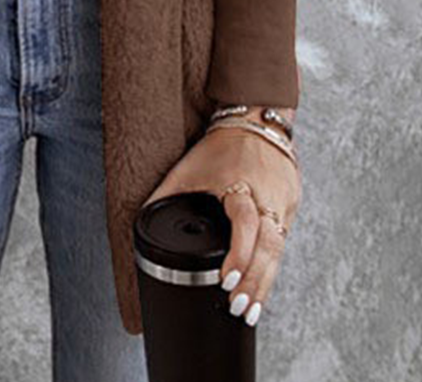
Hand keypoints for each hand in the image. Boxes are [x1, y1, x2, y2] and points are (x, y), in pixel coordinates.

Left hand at [143, 122, 300, 325]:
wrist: (256, 119)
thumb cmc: (220, 145)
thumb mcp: (189, 167)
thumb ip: (165, 194)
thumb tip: (140, 220)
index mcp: (239, 183)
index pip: (245, 223)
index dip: (239, 254)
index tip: (227, 281)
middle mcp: (266, 194)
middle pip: (269, 246)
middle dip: (255, 281)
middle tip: (240, 309)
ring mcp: (283, 201)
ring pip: (280, 249)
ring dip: (265, 282)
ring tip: (250, 311)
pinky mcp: (291, 206)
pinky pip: (283, 241)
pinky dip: (271, 266)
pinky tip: (261, 288)